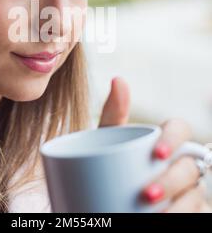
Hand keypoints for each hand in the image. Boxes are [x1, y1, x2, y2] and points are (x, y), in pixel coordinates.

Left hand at [98, 77, 211, 212]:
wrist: (98, 199)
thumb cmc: (110, 164)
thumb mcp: (108, 141)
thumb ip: (114, 114)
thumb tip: (118, 78)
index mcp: (163, 141)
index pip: (180, 129)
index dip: (174, 139)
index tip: (157, 154)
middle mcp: (180, 164)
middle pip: (190, 166)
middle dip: (173, 180)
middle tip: (147, 195)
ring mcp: (186, 191)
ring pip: (197, 196)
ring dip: (181, 207)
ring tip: (155, 218)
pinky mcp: (189, 213)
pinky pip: (199, 216)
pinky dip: (187, 218)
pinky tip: (166, 222)